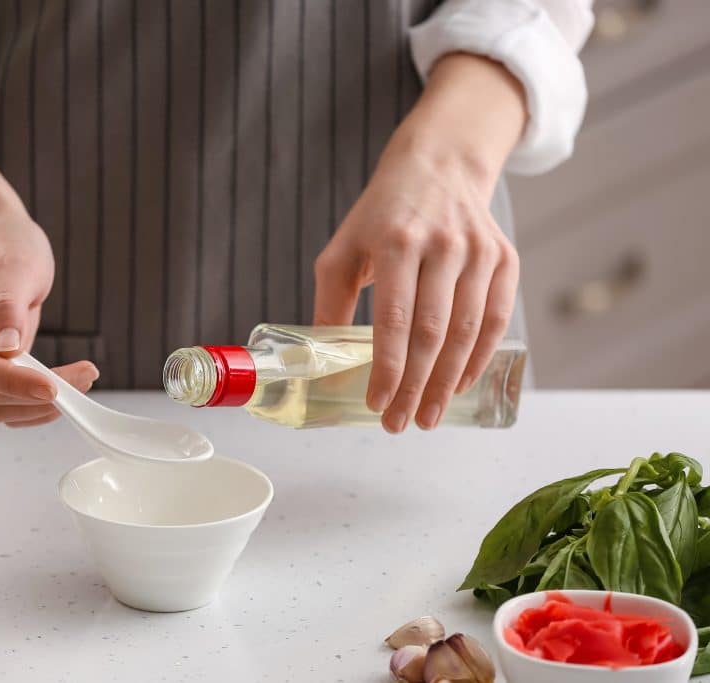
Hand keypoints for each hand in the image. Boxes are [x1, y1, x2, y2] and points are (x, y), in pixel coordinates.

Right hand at [0, 204, 98, 426]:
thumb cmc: (5, 246)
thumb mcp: (16, 264)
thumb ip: (8, 305)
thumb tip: (8, 348)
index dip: (13, 383)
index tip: (53, 387)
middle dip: (37, 397)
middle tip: (86, 377)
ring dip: (40, 407)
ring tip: (83, 380)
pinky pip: (6, 403)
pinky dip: (36, 406)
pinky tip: (67, 387)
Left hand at [314, 139, 518, 432]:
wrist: (438, 167)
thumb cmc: (381, 216)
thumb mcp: (343, 248)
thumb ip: (331, 302)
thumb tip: (320, 362)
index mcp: (396, 242)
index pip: (394, 319)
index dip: (388, 368)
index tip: (375, 403)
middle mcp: (442, 246)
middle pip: (433, 333)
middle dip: (416, 387)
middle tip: (400, 423)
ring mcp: (479, 251)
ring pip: (467, 332)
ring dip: (448, 383)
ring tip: (428, 416)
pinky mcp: (504, 258)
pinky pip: (496, 319)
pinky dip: (479, 358)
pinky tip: (460, 384)